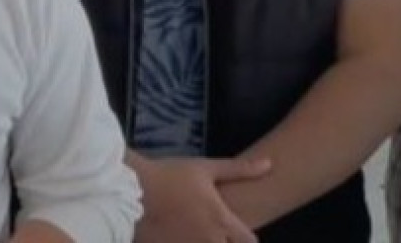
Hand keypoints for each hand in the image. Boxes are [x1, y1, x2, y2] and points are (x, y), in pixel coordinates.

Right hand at [129, 154, 270, 242]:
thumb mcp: (204, 168)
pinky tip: (179, 236)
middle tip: (216, 231)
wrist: (131, 188)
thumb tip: (269, 165)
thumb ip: (239, 169)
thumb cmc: (169, 175)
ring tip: (194, 232)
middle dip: (227, 242)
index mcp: (221, 220)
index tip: (240, 233)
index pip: (249, 241)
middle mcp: (209, 240)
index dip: (247, 238)